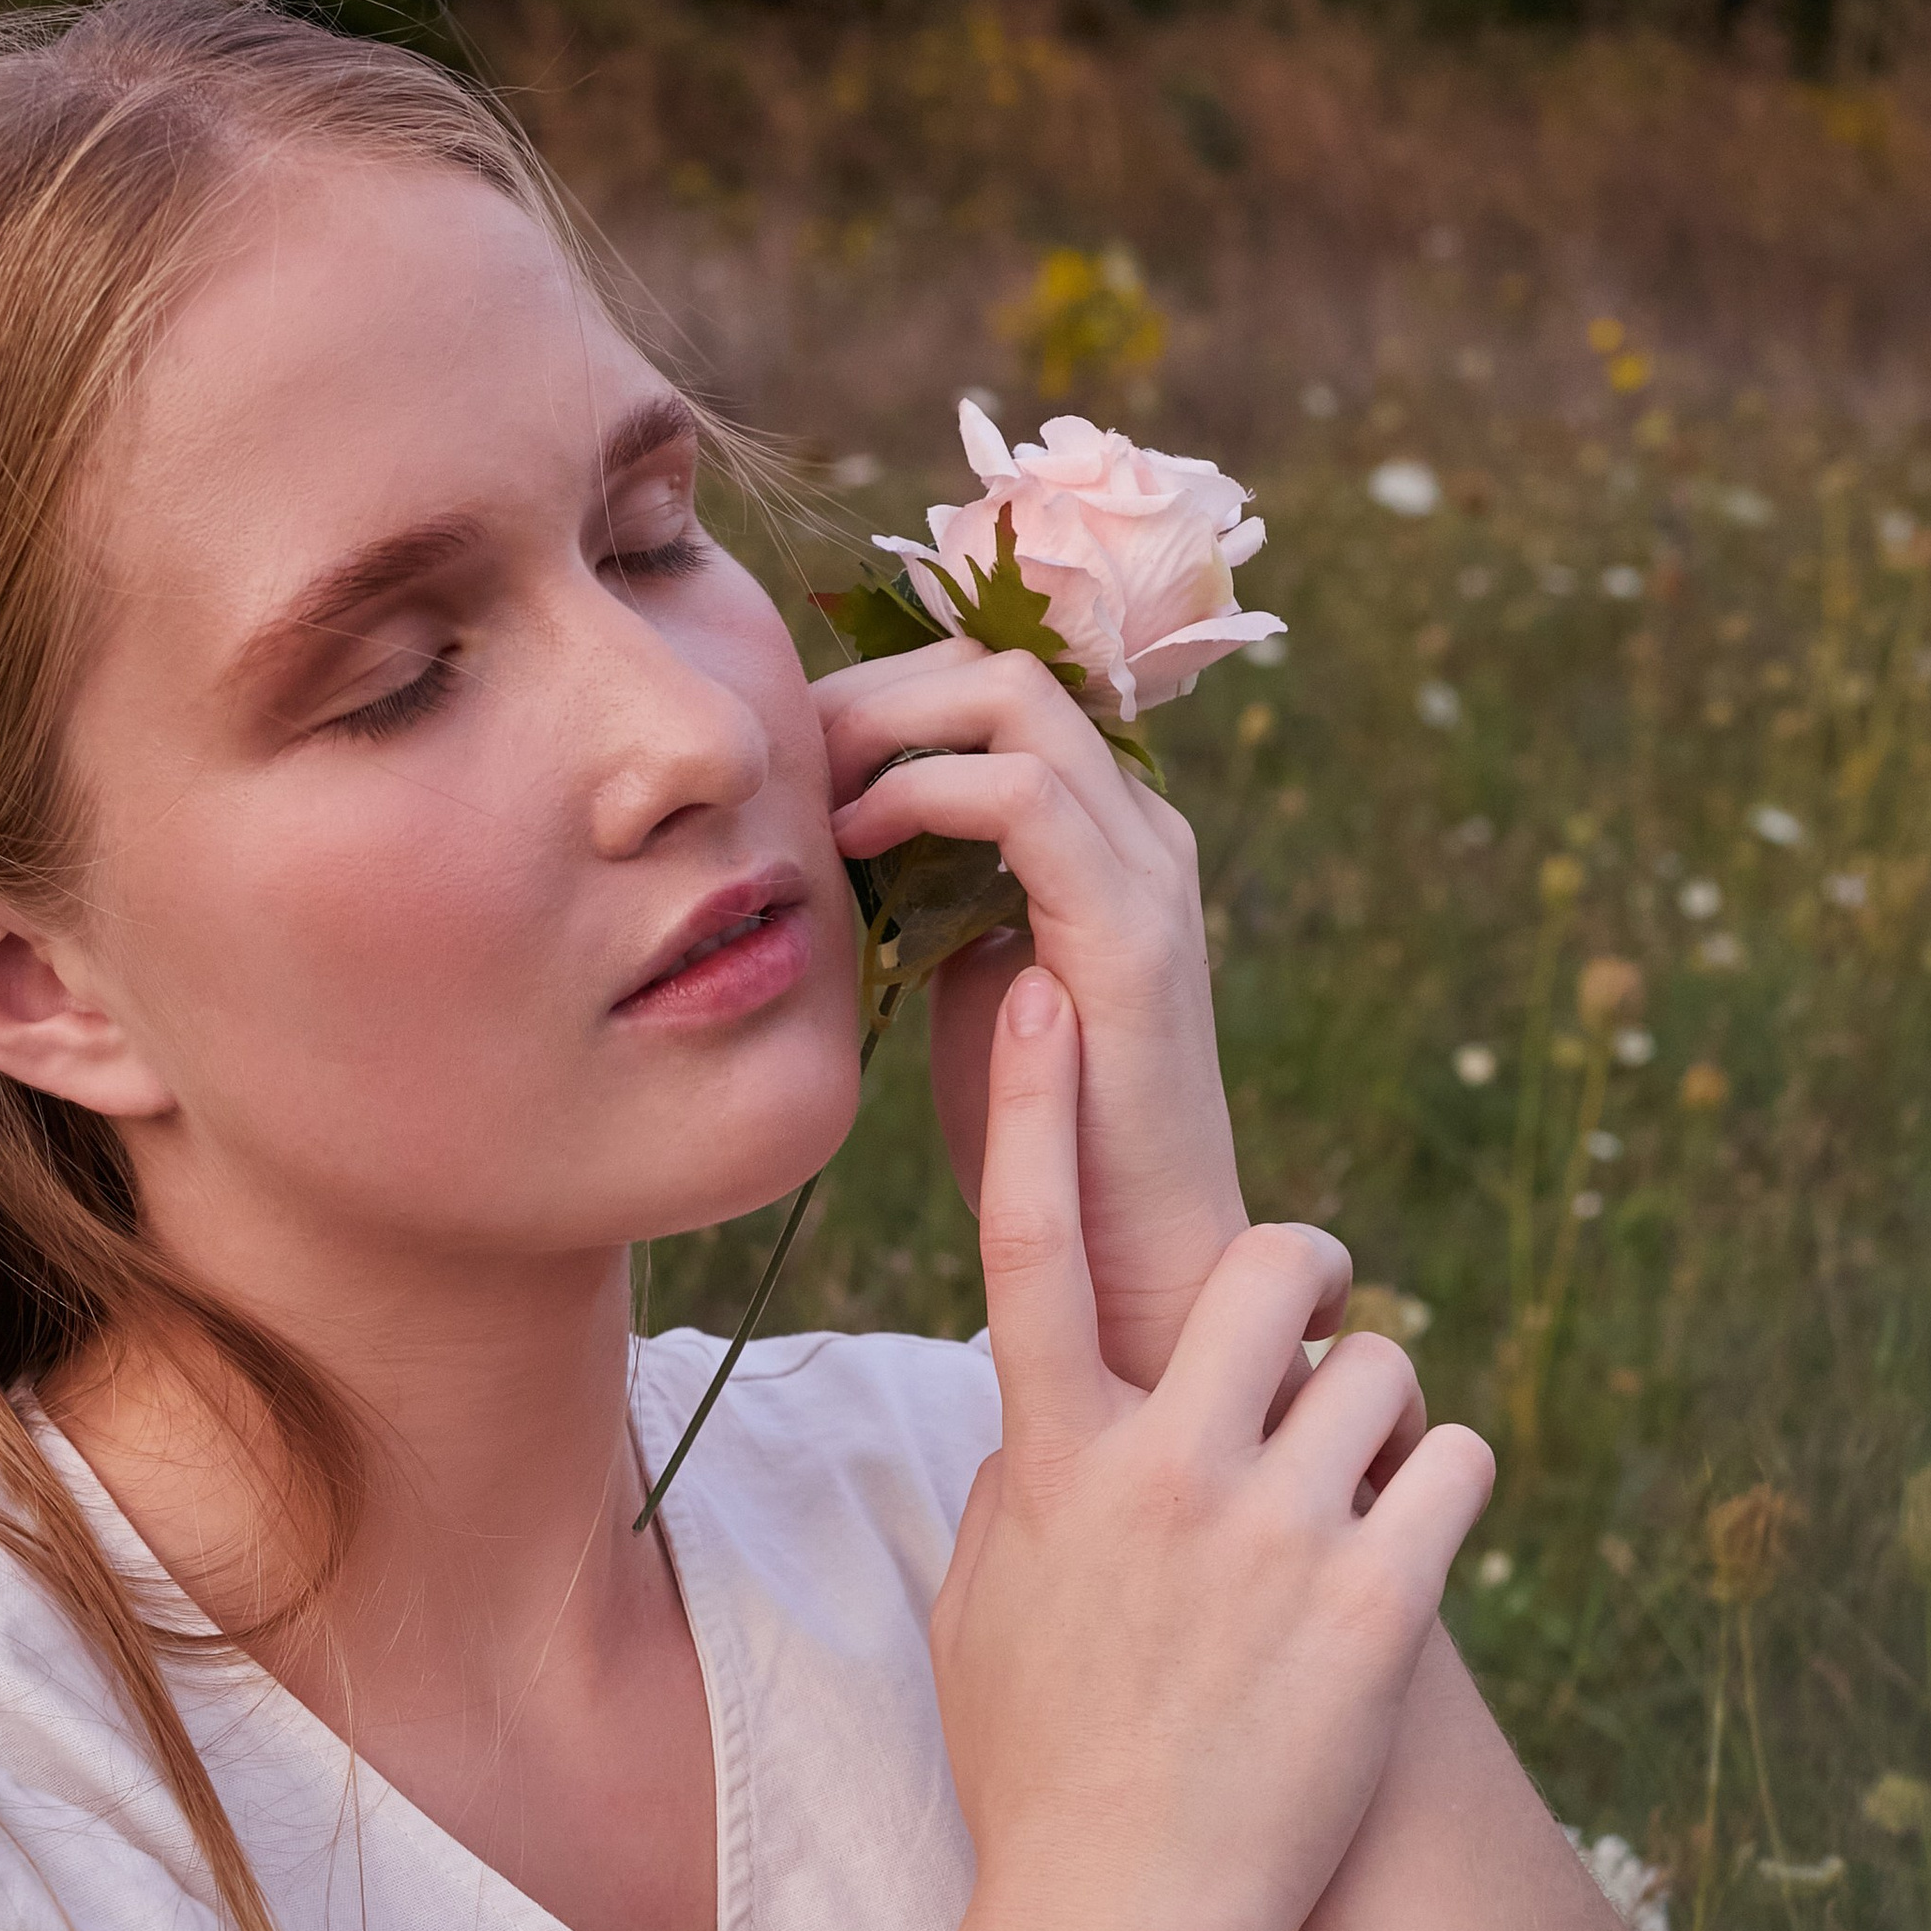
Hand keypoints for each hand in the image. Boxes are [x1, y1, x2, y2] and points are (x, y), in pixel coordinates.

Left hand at [816, 640, 1245, 1388]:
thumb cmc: (1043, 1141)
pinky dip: (919, 792)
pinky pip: (1021, 796)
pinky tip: (851, 841)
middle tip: (785, 749)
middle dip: (874, 688)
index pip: (998, 691)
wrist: (1132, 1264)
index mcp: (1108, 833)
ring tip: (809, 784)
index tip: (793, 747)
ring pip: (1014, 698)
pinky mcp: (1129, 930)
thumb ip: (933, 895)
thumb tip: (838, 832)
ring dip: (885, 722)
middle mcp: (1142, 828)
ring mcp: (1145, 870)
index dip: (886, 692)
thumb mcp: (968, 979)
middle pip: (1003, 666)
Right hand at [932, 964, 1494, 1930]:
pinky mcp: (1375, 1603)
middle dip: (1317, 1285)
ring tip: (1344, 1515)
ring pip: (1385, 1365)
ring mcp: (1268, 1534)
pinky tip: (1398, 1566)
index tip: (1038, 1001)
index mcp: (1047, 1459)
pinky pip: (1454, 1461)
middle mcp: (1156, 1471)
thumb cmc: (1041, 1770)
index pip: (1026, 1249)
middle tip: (1315, 1347)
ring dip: (1380, 1421)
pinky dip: (1439, 1498)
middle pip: (1283, 1263)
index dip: (1029, 1113)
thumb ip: (1018, 1479)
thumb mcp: (983, 1606)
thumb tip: (1043, 1407)